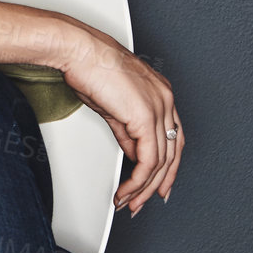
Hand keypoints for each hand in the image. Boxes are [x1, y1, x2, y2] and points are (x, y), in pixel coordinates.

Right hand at [52, 20, 183, 215]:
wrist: (78, 51)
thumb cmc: (89, 67)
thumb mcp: (112, 104)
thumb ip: (127, 129)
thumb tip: (132, 150)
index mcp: (161, 94)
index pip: (174, 139)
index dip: (167, 166)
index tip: (157, 183)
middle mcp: (165, 100)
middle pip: (172, 154)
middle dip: (158, 183)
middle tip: (144, 201)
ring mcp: (159, 108)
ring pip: (161, 162)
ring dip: (144, 187)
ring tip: (130, 201)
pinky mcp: (146, 118)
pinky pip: (148, 160)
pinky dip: (137, 180)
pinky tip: (127, 189)